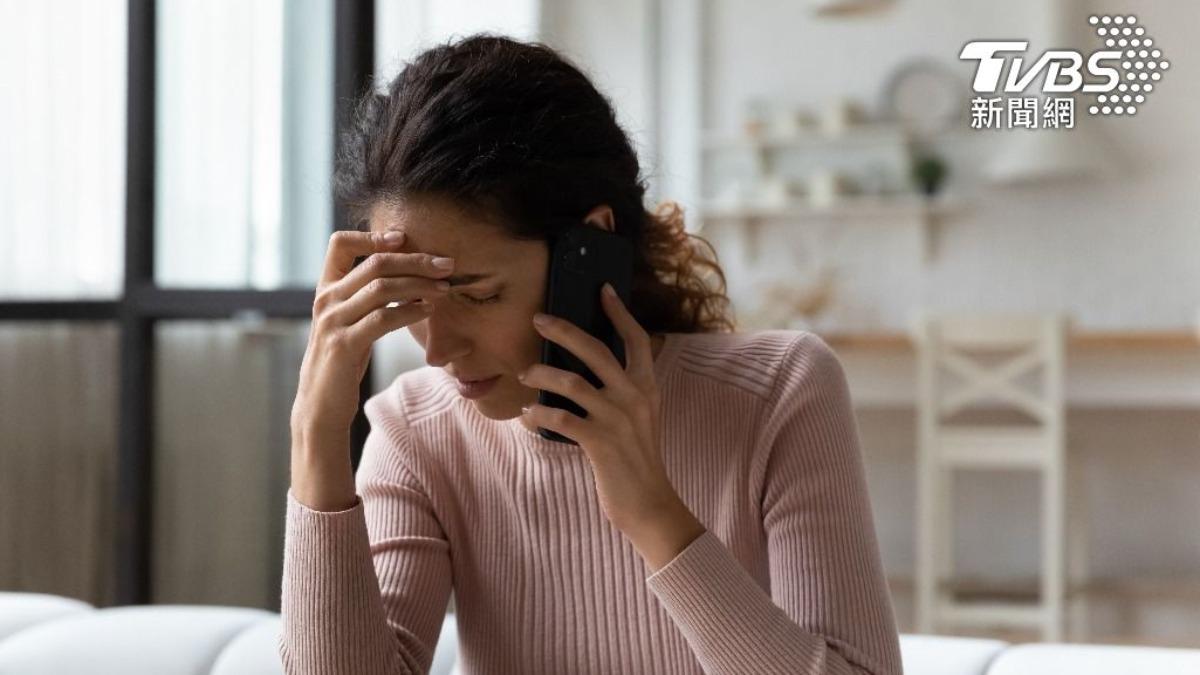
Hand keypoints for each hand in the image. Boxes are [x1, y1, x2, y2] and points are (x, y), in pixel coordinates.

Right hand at [290, 228, 452, 509]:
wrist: (321, 405)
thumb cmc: (342, 362)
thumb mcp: (350, 322)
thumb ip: (366, 297)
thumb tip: (407, 275)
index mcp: (326, 289)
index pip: (340, 244)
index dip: (372, 236)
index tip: (404, 238)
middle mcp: (326, 300)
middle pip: (374, 263)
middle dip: (415, 260)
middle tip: (446, 264)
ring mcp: (332, 322)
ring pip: (381, 287)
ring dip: (419, 284)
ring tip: (445, 287)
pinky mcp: (344, 345)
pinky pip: (382, 319)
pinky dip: (410, 310)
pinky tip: (429, 309)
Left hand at [518, 283, 705, 569]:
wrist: (650, 505)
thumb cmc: (638, 462)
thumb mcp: (640, 420)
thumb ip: (623, 393)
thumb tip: (584, 370)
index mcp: (648, 388)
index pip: (637, 340)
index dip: (620, 313)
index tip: (603, 289)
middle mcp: (635, 397)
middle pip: (597, 350)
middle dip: (564, 330)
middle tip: (539, 318)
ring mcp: (617, 418)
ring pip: (571, 382)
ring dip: (542, 374)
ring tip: (524, 374)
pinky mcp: (599, 442)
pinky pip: (560, 418)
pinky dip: (537, 414)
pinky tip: (526, 416)